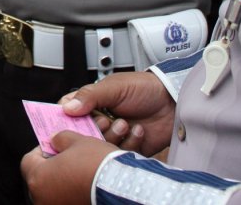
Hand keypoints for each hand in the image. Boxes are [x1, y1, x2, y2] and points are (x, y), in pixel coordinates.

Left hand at [20, 133, 119, 204]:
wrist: (121, 188)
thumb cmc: (96, 164)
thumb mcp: (77, 141)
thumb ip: (60, 138)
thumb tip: (55, 141)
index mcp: (37, 179)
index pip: (28, 161)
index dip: (42, 149)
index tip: (54, 145)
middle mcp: (41, 199)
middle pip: (41, 178)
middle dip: (53, 166)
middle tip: (67, 157)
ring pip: (54, 191)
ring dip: (63, 181)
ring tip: (79, 170)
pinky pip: (66, 200)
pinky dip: (72, 193)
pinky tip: (86, 184)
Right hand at [58, 72, 175, 155]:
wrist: (173, 101)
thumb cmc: (144, 88)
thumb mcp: (114, 87)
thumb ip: (89, 96)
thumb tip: (67, 108)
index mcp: (92, 103)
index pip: (69, 113)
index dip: (68, 119)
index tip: (71, 121)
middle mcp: (100, 120)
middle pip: (83, 134)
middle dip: (94, 130)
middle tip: (104, 121)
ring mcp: (114, 135)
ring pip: (101, 146)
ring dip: (114, 136)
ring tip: (124, 123)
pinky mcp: (128, 148)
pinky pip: (120, 153)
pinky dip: (130, 142)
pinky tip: (138, 130)